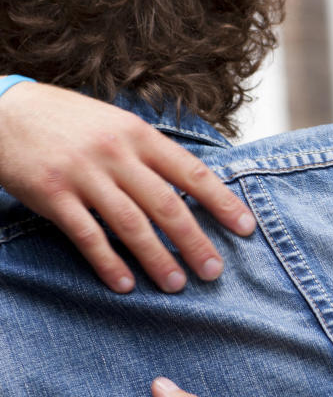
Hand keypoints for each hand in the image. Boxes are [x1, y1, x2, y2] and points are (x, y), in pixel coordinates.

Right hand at [0, 83, 255, 291]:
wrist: (5, 112)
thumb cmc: (67, 121)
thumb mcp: (114, 124)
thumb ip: (148, 153)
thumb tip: (193, 185)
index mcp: (137, 134)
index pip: (191, 171)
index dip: (221, 202)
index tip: (245, 228)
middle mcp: (115, 153)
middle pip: (167, 204)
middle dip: (194, 241)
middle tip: (214, 271)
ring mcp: (84, 174)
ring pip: (131, 224)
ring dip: (157, 258)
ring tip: (176, 284)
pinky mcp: (53, 195)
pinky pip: (87, 235)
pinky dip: (108, 263)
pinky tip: (125, 284)